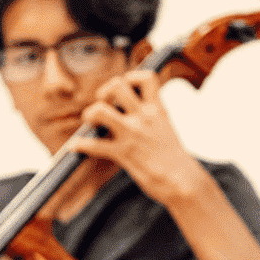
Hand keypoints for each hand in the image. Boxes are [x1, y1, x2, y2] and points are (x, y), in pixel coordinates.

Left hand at [70, 70, 201, 204]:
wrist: (183, 182)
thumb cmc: (176, 161)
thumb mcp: (167, 129)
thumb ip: (152, 119)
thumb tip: (137, 115)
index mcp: (157, 110)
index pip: (146, 77)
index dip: (131, 77)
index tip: (126, 88)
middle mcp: (144, 117)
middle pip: (117, 85)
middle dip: (104, 92)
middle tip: (104, 105)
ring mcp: (132, 134)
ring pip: (100, 110)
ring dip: (91, 114)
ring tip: (93, 123)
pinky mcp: (123, 153)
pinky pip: (94, 145)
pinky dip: (80, 145)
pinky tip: (76, 147)